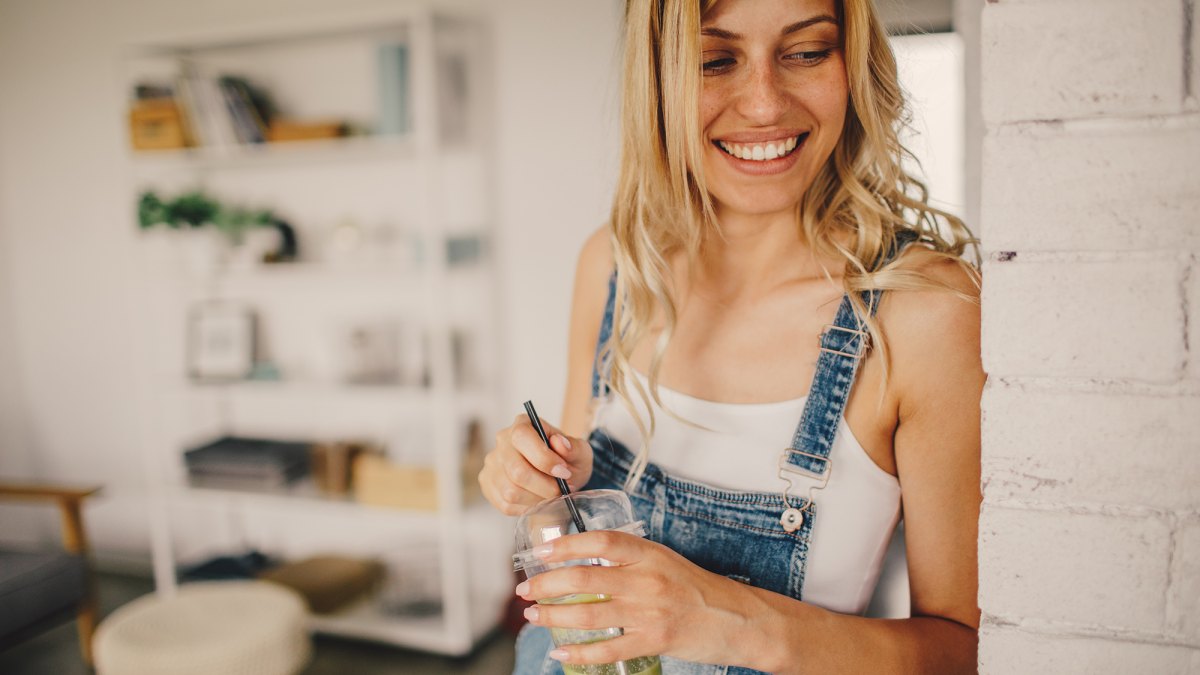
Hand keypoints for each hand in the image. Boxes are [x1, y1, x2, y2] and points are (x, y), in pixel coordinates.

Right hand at [478, 415, 592, 515]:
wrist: (560, 476)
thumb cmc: (568, 461)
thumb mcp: (580, 453)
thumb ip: (574, 448)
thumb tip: (560, 443)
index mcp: (522, 425)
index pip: (522, 437)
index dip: (543, 458)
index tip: (564, 472)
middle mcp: (502, 442)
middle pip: (516, 470)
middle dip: (545, 486)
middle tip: (561, 490)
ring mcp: (492, 464)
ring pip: (510, 491)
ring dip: (537, 499)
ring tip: (551, 495)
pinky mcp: (488, 484)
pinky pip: (506, 504)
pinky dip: (527, 507)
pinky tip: (538, 500)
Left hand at [515, 530, 756, 666]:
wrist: (740, 620)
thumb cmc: (700, 590)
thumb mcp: (667, 563)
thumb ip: (632, 561)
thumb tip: (587, 563)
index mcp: (650, 554)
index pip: (600, 542)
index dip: (566, 545)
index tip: (541, 552)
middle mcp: (648, 579)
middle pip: (584, 577)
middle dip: (547, 584)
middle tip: (526, 589)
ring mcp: (651, 611)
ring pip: (589, 613)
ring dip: (554, 615)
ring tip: (534, 616)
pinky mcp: (655, 640)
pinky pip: (608, 647)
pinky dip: (580, 651)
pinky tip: (561, 650)